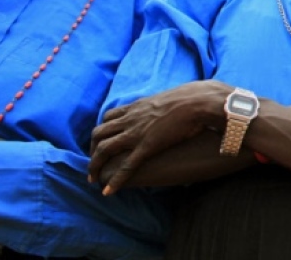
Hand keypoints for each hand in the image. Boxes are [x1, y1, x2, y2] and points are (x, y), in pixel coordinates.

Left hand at [88, 80, 232, 194]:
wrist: (198, 102)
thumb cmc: (191, 98)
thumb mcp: (170, 98)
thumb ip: (163, 105)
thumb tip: (172, 108)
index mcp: (136, 107)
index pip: (108, 117)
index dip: (102, 130)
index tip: (102, 142)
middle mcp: (131, 119)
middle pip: (99, 133)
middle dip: (92, 150)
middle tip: (95, 163)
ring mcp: (136, 133)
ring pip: (104, 149)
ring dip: (95, 165)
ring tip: (93, 179)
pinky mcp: (146, 147)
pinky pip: (125, 166)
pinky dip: (114, 180)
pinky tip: (108, 191)